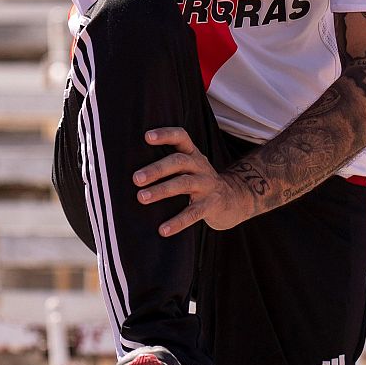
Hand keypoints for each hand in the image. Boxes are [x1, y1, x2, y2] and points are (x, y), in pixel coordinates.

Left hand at [132, 128, 254, 235]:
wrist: (234, 200)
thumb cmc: (199, 181)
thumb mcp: (189, 167)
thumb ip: (168, 163)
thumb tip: (130, 170)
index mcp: (192, 154)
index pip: (181, 137)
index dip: (165, 134)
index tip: (147, 137)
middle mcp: (200, 166)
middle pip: (178, 162)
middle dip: (156, 169)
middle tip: (135, 179)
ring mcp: (207, 185)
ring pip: (184, 184)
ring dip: (161, 190)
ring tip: (141, 198)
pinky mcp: (212, 205)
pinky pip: (193, 213)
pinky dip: (177, 222)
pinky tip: (163, 230)